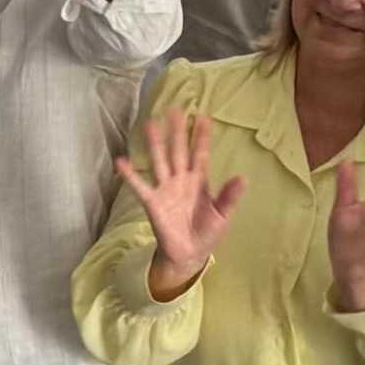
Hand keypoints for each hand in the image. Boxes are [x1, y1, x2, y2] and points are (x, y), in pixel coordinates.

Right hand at [118, 110, 246, 289]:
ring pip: (160, 161)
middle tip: (175, 109)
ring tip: (150, 124)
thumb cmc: (207, 233)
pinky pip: (140, 186)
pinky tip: (121, 161)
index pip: (200, 154)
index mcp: (199, 181)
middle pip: (178, 151)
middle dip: (177, 131)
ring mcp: (166, 189)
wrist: (190, 255)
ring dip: (155, 144)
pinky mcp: (153, 202)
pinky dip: (130, 175)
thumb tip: (242, 177)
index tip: (204, 117)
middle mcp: (181, 180)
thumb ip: (229, 197)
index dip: (201, 137)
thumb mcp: (223, 216)